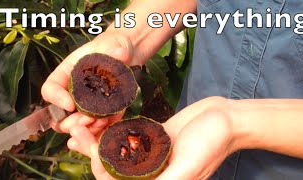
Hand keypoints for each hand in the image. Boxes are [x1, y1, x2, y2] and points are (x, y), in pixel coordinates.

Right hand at [41, 31, 144, 178]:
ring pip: (76, 126)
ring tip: (101, 121)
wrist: (129, 57)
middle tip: (87, 119)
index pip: (50, 89)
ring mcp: (86, 106)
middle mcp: (73, 92)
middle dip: (71, 121)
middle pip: (60, 115)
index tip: (70, 103)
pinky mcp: (101, 113)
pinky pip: (96, 128)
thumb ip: (115, 48)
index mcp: (66, 74)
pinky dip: (102, 130)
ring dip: (86, 128)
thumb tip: (120, 53)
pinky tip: (112, 122)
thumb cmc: (115, 46)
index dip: (56, 98)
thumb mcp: (115, 43)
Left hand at [67, 96, 237, 178]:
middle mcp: (153, 171)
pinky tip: (100, 121)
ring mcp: (153, 152)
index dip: (102, 170)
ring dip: (99, 140)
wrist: (226, 118)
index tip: (90, 151)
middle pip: (115, 166)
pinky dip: (114, 130)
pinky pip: (130, 136)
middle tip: (76, 133)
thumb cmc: (212, 143)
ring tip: (80, 126)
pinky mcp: (155, 136)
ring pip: (119, 150)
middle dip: (94, 152)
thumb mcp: (188, 167)